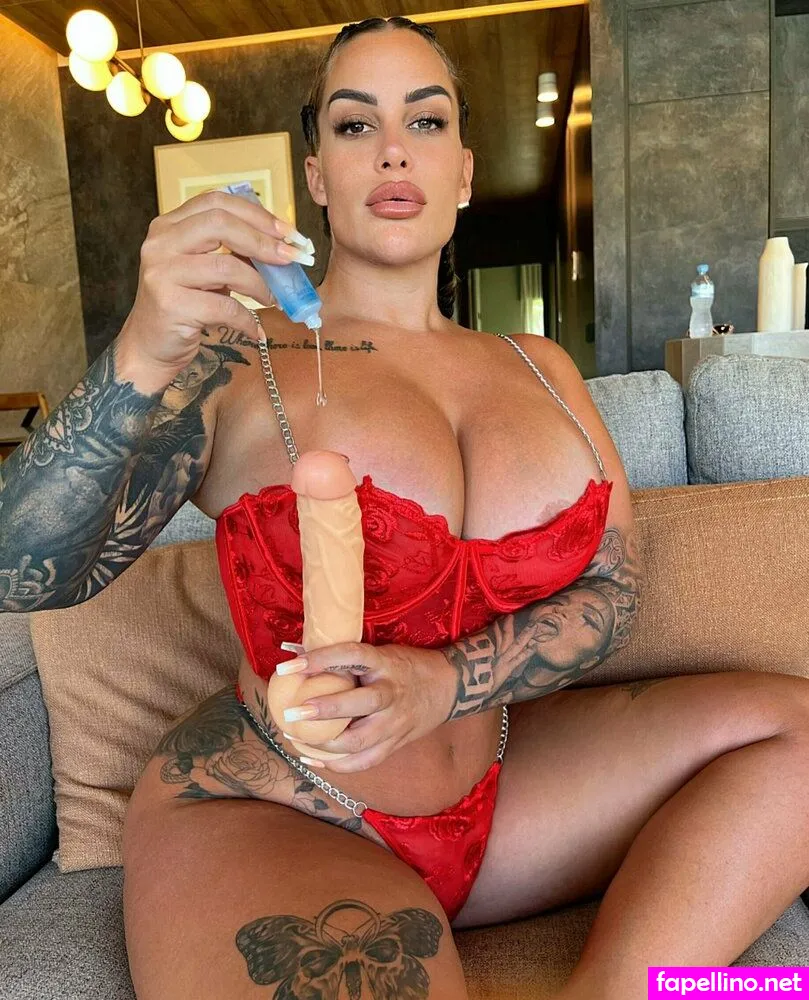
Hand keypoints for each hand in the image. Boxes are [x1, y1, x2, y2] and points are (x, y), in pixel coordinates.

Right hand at [115, 189, 314, 387]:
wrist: (150, 347)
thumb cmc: (185, 306)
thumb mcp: (206, 272)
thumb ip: (233, 252)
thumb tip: (282, 248)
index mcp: (169, 225)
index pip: (217, 202)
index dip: (257, 214)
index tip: (289, 233)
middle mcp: (160, 242)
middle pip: (220, 223)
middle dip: (263, 240)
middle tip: (290, 259)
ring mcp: (162, 272)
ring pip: (226, 266)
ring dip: (259, 284)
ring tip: (274, 300)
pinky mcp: (169, 304)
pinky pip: (223, 307)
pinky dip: (246, 319)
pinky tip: (255, 330)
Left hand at [277, 642, 456, 772]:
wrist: (449, 687)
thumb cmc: (406, 665)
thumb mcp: (382, 653)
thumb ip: (347, 659)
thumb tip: (296, 650)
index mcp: (385, 664)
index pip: (350, 656)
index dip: (319, 659)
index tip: (288, 666)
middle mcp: (391, 694)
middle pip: (358, 705)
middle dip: (323, 710)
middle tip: (291, 713)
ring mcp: (395, 722)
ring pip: (359, 741)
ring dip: (323, 744)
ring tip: (294, 737)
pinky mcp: (396, 743)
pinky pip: (365, 761)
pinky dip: (337, 765)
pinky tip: (312, 759)